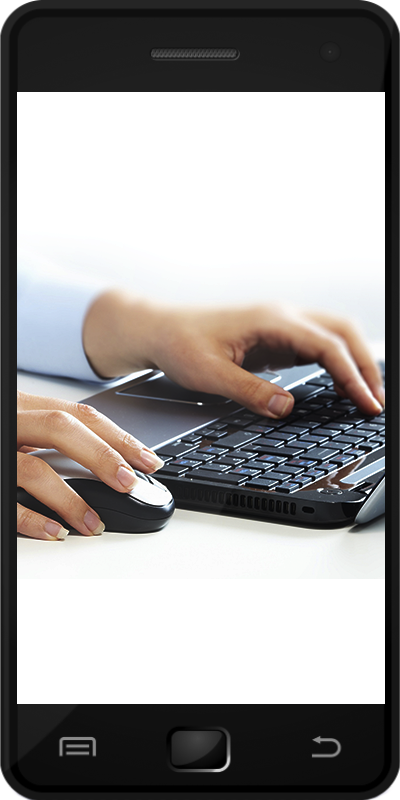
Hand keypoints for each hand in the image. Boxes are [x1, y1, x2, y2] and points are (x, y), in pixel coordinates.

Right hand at [17, 391, 163, 540]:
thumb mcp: (19, 427)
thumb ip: (50, 437)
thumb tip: (107, 463)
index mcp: (24, 408)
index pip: (80, 415)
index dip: (118, 437)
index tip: (148, 459)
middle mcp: (10, 423)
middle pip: (61, 428)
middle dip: (102, 455)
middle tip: (130, 483)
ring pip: (35, 469)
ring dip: (69, 499)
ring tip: (93, 523)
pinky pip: (8, 502)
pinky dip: (33, 519)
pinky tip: (56, 531)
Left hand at [84, 293, 383, 417]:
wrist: (158, 329)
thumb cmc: (179, 344)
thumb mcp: (209, 374)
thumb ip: (250, 391)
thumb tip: (286, 407)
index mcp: (271, 320)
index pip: (327, 345)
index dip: (352, 375)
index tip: (366, 402)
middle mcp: (282, 316)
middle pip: (342, 332)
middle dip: (366, 365)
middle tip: (376, 402)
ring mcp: (281, 324)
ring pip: (334, 335)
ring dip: (355, 362)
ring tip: (366, 396)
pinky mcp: (276, 336)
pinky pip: (317, 345)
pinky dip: (337, 364)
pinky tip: (340, 386)